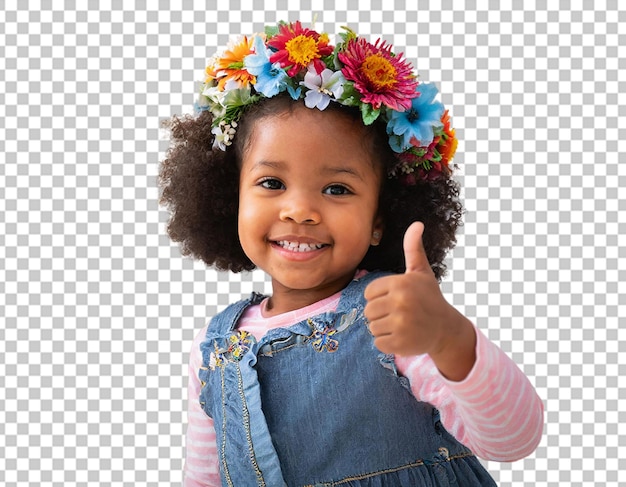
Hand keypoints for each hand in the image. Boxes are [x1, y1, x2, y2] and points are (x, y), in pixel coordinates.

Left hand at [364, 222, 475, 378]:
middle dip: (380, 314)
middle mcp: (401, 302)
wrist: (446, 328)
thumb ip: (413, 248)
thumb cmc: (429, 297)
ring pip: (372, 327)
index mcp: (401, 283)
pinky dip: (388, 342)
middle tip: (400, 314)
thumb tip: (417, 223)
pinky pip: (378, 343)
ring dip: (384, 328)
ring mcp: (401, 324)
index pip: (368, 293)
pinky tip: (403, 336)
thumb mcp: (421, 272)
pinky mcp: (400, 343)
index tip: (396, 299)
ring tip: (402, 324)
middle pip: (368, 311)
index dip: (380, 297)